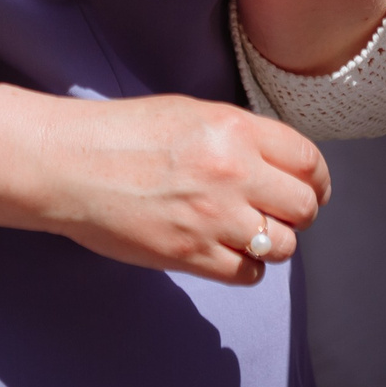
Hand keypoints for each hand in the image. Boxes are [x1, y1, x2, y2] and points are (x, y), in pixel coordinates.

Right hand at [33, 91, 327, 284]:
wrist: (69, 164)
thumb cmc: (121, 133)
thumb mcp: (190, 113)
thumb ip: (240, 136)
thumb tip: (279, 164)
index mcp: (234, 128)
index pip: (308, 160)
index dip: (315, 180)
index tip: (309, 190)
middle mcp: (233, 172)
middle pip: (303, 207)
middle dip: (296, 213)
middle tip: (275, 213)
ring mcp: (214, 217)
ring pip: (283, 245)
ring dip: (271, 242)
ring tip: (243, 232)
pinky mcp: (192, 255)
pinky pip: (249, 273)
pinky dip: (244, 266)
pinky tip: (224, 250)